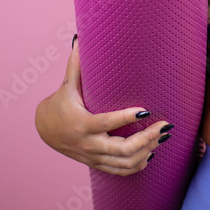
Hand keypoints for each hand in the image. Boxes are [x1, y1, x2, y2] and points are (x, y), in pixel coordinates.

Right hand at [35, 37, 172, 175]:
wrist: (45, 130)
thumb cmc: (60, 103)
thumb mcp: (67, 85)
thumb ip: (76, 64)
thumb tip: (79, 38)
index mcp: (82, 124)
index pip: (107, 123)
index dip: (127, 118)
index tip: (146, 110)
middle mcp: (88, 144)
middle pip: (122, 149)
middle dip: (147, 139)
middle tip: (165, 126)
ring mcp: (93, 157)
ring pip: (124, 162)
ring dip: (146, 151)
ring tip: (162, 137)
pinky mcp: (96, 163)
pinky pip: (119, 171)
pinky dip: (137, 165)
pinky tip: (150, 154)